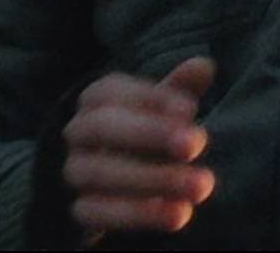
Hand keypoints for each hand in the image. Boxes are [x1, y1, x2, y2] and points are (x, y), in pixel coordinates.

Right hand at [61, 57, 217, 236]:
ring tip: (201, 186)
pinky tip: (179, 213)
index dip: (151, 98)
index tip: (190, 109)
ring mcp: (75, 172)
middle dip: (151, 134)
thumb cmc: (145, 131)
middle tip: (196, 144)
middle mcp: (79, 132)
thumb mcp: (161, 108)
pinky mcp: (79, 210)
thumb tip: (205, 65)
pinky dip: (139, 214)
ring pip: (100, 173)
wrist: (111, 181)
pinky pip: (97, 212)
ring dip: (153, 179)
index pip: (112, 91)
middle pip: (102, 127)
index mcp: (97, 99)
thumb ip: (180, 88)